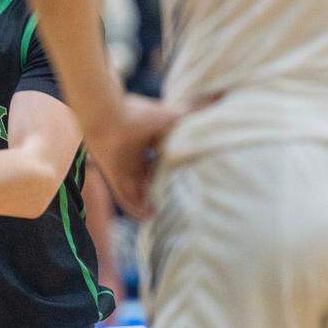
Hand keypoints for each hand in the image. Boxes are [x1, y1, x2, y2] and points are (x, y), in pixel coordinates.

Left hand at [85, 94, 180, 220]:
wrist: (111, 116)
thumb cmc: (140, 115)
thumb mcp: (173, 118)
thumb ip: (192, 120)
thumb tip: (216, 111)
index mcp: (146, 144)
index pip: (160, 163)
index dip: (171, 173)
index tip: (187, 183)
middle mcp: (134, 159)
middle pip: (149, 180)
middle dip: (161, 190)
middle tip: (178, 202)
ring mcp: (124, 170)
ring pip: (138, 192)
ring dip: (149, 203)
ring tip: (164, 214)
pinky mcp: (114, 179)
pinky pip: (125, 199)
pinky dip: (135, 209)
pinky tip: (149, 217)